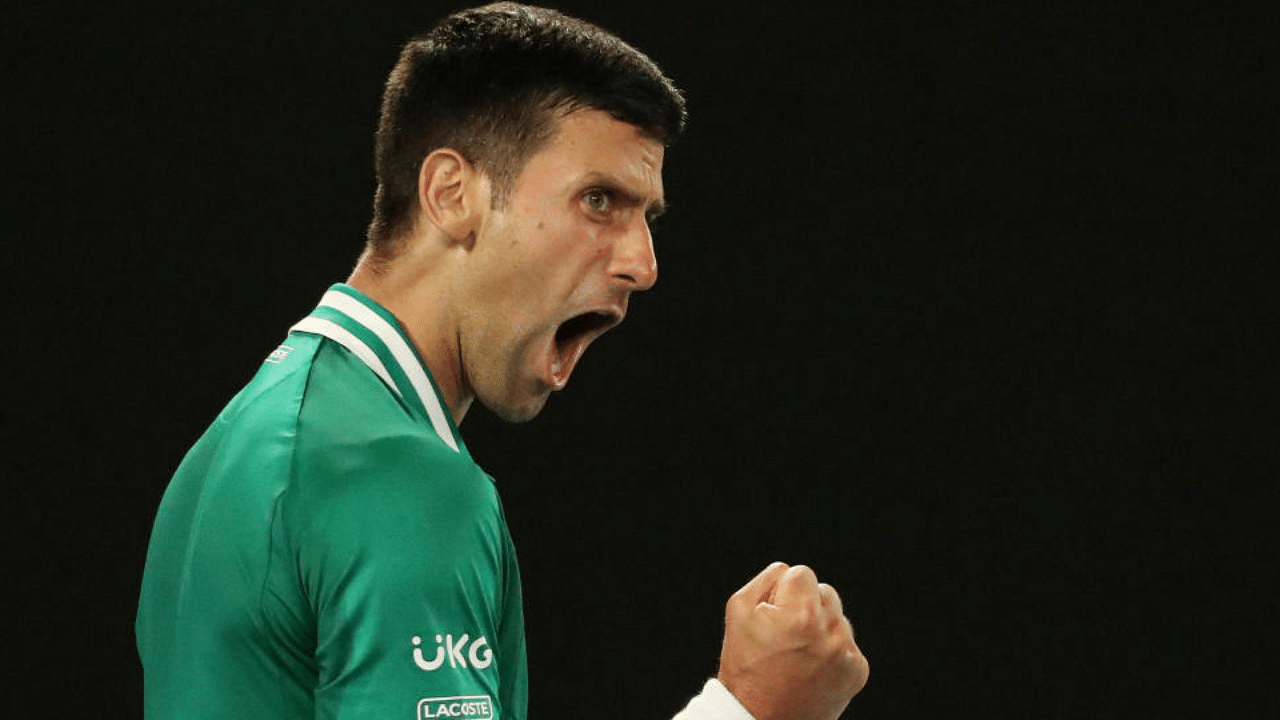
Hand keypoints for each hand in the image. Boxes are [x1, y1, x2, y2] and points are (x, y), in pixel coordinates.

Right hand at [717, 562, 868, 719]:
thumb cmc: (746, 667)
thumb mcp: (739, 613)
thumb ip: (766, 580)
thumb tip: (788, 571)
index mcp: (801, 614)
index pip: (802, 573)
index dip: (784, 591)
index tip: (775, 613)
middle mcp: (830, 631)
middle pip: (825, 592)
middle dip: (805, 606)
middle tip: (786, 635)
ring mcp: (847, 654)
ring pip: (838, 617)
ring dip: (821, 627)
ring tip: (798, 653)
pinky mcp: (857, 671)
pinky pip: (847, 643)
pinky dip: (832, 651)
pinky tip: (811, 668)